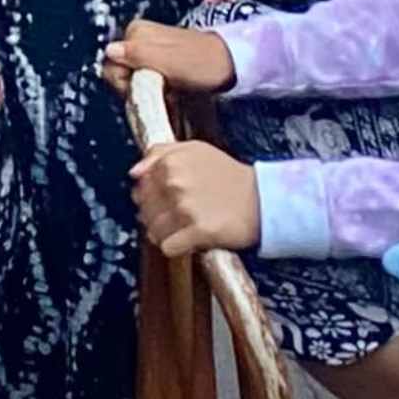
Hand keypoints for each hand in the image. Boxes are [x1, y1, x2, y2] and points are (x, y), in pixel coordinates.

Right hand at [103, 15, 237, 107]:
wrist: (232, 65)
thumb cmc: (203, 64)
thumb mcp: (169, 61)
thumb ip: (138, 54)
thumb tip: (110, 50)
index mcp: (136, 32)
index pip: (111, 64)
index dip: (125, 83)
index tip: (147, 90)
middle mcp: (138, 36)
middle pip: (119, 70)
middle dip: (135, 86)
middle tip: (161, 92)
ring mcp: (148, 47)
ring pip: (131, 76)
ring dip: (146, 89)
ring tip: (168, 92)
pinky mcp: (158, 58)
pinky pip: (144, 76)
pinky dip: (154, 87)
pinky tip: (170, 90)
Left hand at [133, 137, 262, 263]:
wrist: (264, 200)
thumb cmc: (229, 177)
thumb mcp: (196, 150)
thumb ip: (160, 153)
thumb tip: (134, 172)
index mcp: (171, 161)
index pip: (139, 188)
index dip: (152, 198)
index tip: (169, 200)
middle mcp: (175, 182)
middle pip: (144, 211)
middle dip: (157, 217)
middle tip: (180, 216)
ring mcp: (186, 207)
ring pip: (153, 231)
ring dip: (167, 234)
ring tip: (186, 228)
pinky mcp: (198, 230)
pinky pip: (168, 248)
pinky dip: (177, 248)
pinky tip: (191, 240)